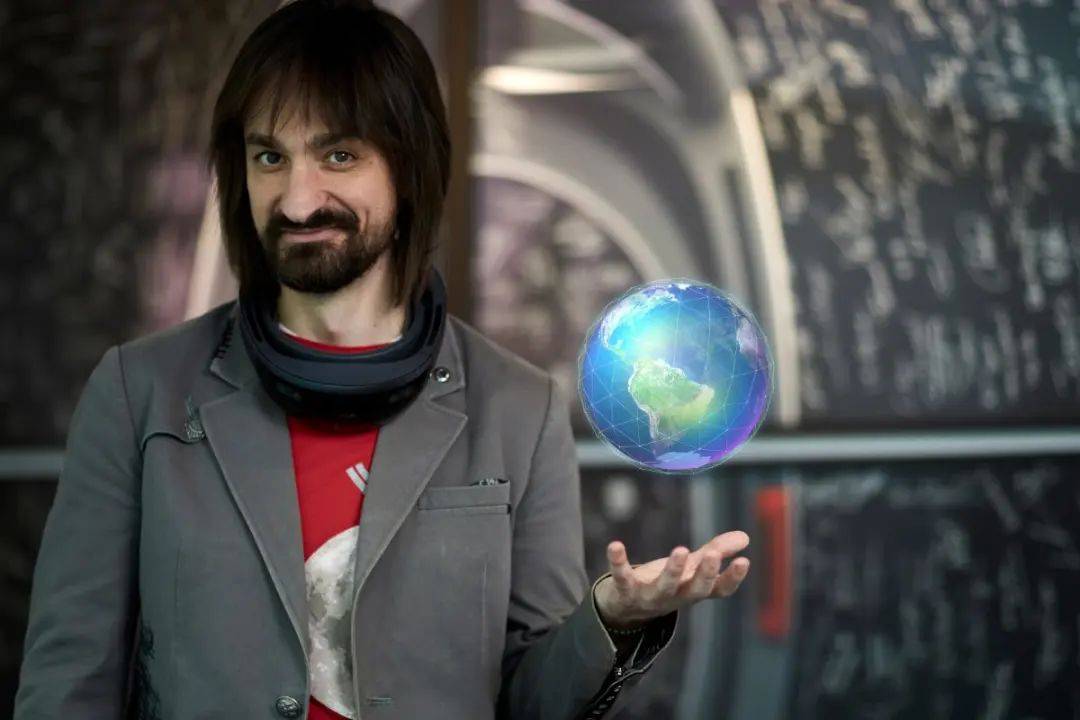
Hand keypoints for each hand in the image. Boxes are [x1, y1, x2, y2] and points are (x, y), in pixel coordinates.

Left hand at [594, 531, 750, 628]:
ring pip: (664, 587)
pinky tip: (615, 545)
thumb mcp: (691, 568)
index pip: (719, 590)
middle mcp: (676, 597)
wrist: (626, 609)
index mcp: (693, 590)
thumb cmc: (666, 584)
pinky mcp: (625, 591)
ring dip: (672, 570)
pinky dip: (618, 562)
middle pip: (695, 590)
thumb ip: (715, 552)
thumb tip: (745, 536)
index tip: (744, 561)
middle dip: (704, 574)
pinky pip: (622, 577)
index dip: (731, 578)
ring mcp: (650, 596)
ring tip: (681, 550)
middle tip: (712, 555)